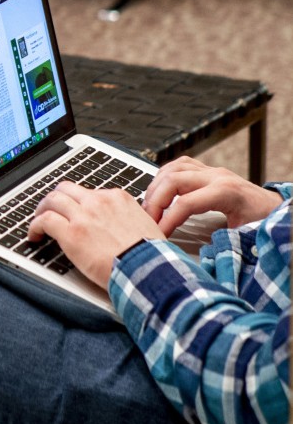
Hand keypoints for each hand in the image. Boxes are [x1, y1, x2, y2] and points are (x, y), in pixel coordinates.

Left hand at [28, 182, 165, 287]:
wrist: (149, 271)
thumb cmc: (151, 256)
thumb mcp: (145, 226)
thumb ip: (129, 219)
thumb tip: (123, 225)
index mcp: (118, 198)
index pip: (90, 192)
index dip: (78, 202)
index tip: (74, 211)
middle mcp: (99, 202)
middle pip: (67, 189)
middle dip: (56, 199)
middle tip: (50, 210)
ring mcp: (84, 215)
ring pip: (52, 199)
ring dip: (42, 209)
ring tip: (38, 220)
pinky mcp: (71, 233)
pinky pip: (44, 221)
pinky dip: (35, 226)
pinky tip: (34, 235)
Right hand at [142, 156, 282, 234]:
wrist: (278, 209)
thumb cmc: (265, 222)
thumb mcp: (246, 236)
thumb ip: (225, 244)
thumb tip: (201, 258)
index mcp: (226, 192)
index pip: (185, 203)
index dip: (167, 220)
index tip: (158, 235)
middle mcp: (217, 176)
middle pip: (173, 180)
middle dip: (154, 201)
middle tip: (146, 220)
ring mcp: (211, 171)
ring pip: (173, 169)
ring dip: (156, 186)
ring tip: (148, 206)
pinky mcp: (208, 171)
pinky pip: (179, 165)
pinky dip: (164, 177)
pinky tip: (159, 190)